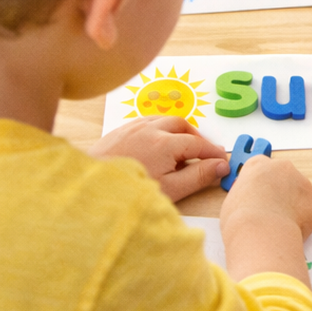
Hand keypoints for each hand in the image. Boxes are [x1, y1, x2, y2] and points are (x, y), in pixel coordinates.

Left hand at [89, 117, 228, 202]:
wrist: (89, 188)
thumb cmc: (128, 190)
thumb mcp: (171, 189)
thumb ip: (198, 176)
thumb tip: (220, 166)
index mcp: (166, 143)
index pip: (199, 144)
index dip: (213, 153)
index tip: (222, 162)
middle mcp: (151, 129)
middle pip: (182, 125)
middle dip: (196, 138)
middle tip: (203, 154)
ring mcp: (133, 127)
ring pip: (163, 120)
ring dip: (177, 130)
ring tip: (182, 148)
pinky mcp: (119, 130)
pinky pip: (146, 121)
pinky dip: (159, 128)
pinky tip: (157, 143)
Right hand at [218, 157, 311, 284]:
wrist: (261, 232)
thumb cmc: (240, 218)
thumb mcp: (232, 199)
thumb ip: (245, 193)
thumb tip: (250, 201)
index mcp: (258, 164)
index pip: (260, 166)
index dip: (260, 183)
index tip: (258, 194)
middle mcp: (283, 168)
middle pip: (283, 177)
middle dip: (279, 192)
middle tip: (269, 211)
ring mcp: (302, 183)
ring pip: (298, 193)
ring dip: (291, 205)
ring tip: (278, 224)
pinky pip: (308, 211)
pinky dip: (302, 220)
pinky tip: (289, 230)